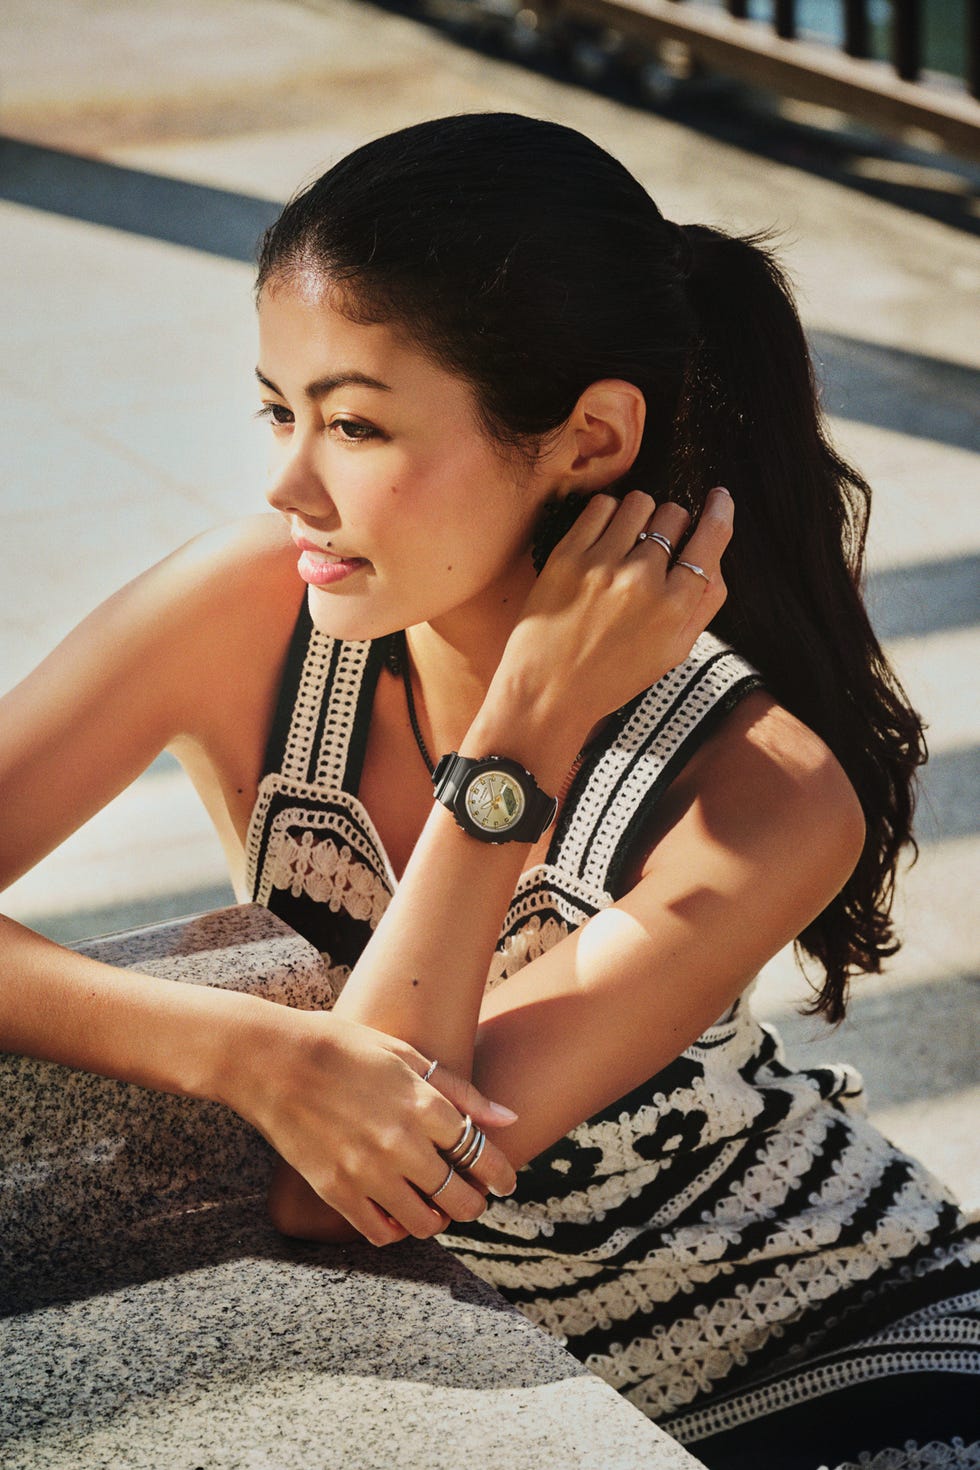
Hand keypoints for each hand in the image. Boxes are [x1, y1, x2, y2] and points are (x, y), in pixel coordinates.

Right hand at [222, 1001, 516, 1244]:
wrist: (272, 1059)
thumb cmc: (342, 1046)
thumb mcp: (406, 1054)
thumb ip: (460, 1091)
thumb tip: (509, 1118)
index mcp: (423, 1104)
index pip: (482, 1155)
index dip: (502, 1175)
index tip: (507, 1184)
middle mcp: (402, 1143)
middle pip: (461, 1198)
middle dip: (475, 1203)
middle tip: (472, 1197)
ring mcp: (367, 1171)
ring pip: (426, 1224)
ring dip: (439, 1220)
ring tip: (436, 1207)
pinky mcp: (335, 1190)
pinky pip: (380, 1232)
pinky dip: (397, 1230)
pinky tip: (399, 1213)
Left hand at [502, 487, 731, 742]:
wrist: (548, 693)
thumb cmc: (613, 676)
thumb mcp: (673, 652)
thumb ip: (702, 605)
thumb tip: (715, 558)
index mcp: (674, 609)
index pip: (711, 540)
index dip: (720, 511)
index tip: (719, 497)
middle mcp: (642, 582)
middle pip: (674, 516)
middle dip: (672, 524)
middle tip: (657, 545)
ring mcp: (602, 566)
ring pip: (639, 503)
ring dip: (640, 515)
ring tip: (628, 539)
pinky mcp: (567, 557)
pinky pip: (601, 506)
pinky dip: (608, 514)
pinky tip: (604, 536)